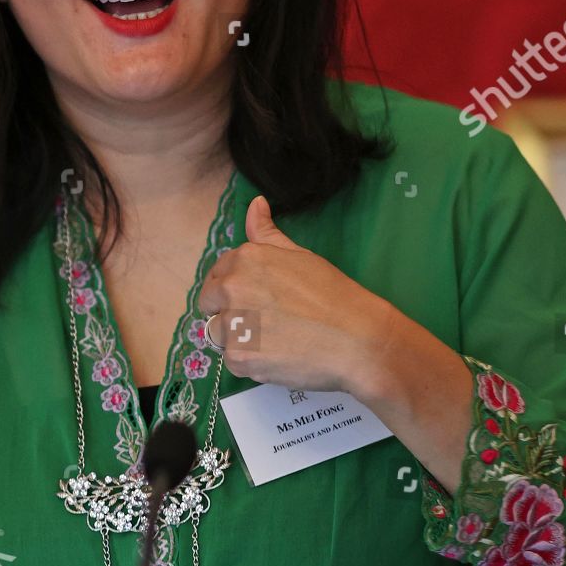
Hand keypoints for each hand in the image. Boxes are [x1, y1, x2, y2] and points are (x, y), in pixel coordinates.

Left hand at [196, 195, 395, 394]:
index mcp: (244, 259)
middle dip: (229, 311)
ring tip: (274, 340)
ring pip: (219, 334)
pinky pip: (233, 361)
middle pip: (209, 303)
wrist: (356, 338)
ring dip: (239, 338)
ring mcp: (233, 324)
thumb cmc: (333, 294)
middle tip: (265, 321)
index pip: (217, 274)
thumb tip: (255, 203)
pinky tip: (278, 356)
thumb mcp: (299, 255)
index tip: (256, 298)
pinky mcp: (239, 357)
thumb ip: (267, 232)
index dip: (235, 287)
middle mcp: (231, 288)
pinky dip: (252, 362)